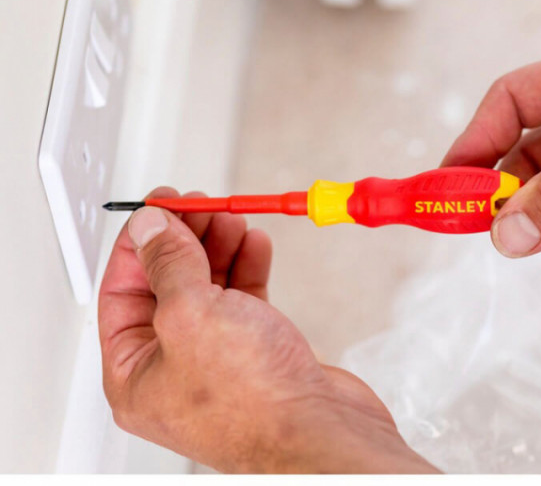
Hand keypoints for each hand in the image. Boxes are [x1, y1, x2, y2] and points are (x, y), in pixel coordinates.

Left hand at [98, 187, 435, 472]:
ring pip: (209, 288)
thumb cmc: (255, 403)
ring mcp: (218, 360)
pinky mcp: (258, 353)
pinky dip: (249, 267)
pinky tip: (255, 246)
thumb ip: (168, 263)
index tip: (159, 205)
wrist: (320, 432)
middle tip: (200, 206)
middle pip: (168, 285)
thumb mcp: (191, 314)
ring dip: (219, 248)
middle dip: (186, 240)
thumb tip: (151, 227)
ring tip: (231, 220)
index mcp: (136, 372)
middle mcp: (174, 367)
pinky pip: (244, 299)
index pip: (122, 291)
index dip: (140, 243)